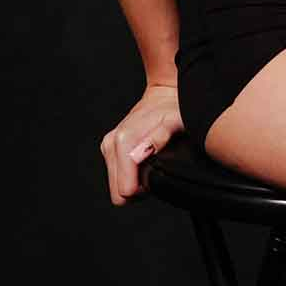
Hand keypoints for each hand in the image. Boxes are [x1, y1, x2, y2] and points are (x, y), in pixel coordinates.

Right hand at [101, 80, 182, 204]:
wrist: (164, 95)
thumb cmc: (173, 109)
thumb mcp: (176, 120)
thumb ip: (161, 135)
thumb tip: (147, 149)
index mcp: (124, 141)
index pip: (125, 189)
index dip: (143, 190)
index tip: (157, 176)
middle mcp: (112, 144)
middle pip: (119, 191)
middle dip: (138, 187)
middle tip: (157, 171)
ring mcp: (109, 146)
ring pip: (117, 186)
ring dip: (136, 180)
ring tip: (154, 162)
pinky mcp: (110, 148)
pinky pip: (119, 176)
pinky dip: (133, 173)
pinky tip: (147, 160)